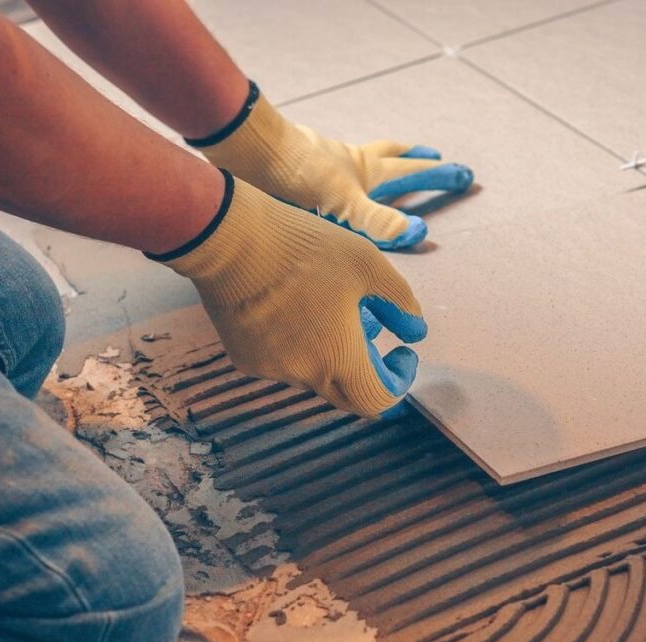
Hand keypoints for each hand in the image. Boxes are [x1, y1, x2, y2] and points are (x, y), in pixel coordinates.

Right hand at [156, 173, 426, 417]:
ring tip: (329, 305)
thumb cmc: (305, 247)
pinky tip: (294, 306)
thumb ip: (400, 302)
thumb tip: (415, 331)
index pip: (378, 399)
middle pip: (347, 395)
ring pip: (314, 375)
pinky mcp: (244, 357)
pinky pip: (283, 362)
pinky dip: (299, 345)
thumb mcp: (368, 264)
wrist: (229, 238)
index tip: (402, 352)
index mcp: (338, 358)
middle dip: (367, 371)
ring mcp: (270, 369)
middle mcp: (303, 375)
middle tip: (370, 329)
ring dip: (331, 353)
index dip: (399, 381)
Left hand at [188, 85, 473, 249]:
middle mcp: (347, 164)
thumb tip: (418, 231)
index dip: (438, 176)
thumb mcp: (343, 204)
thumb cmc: (293, 177)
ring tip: (384, 169)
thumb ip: (378, 221)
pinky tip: (327, 194)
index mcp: (365, 172)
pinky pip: (328, 176)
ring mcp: (322, 165)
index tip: (464, 176)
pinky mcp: (296, 173)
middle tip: (434, 157)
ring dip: (377, 165)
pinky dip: (338, 179)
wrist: (244, 153)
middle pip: (391, 157)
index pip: (411, 171)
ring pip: (358, 163)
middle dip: (415, 160)